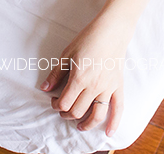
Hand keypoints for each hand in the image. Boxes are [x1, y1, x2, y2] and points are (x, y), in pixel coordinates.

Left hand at [41, 17, 129, 135]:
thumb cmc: (88, 38)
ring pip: (96, 115)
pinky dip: (114, 123)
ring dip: (86, 124)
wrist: (111, 30)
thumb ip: (56, 73)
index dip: (56, 105)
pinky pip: (118, 108)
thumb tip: (44, 88)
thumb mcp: (67, 54)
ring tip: (79, 126)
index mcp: (79, 78)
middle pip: (78, 111)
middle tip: (63, 109)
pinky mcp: (118, 86)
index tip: (54, 101)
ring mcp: (108, 88)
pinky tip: (108, 133)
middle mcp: (94, 87)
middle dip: (67, 114)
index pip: (65, 103)